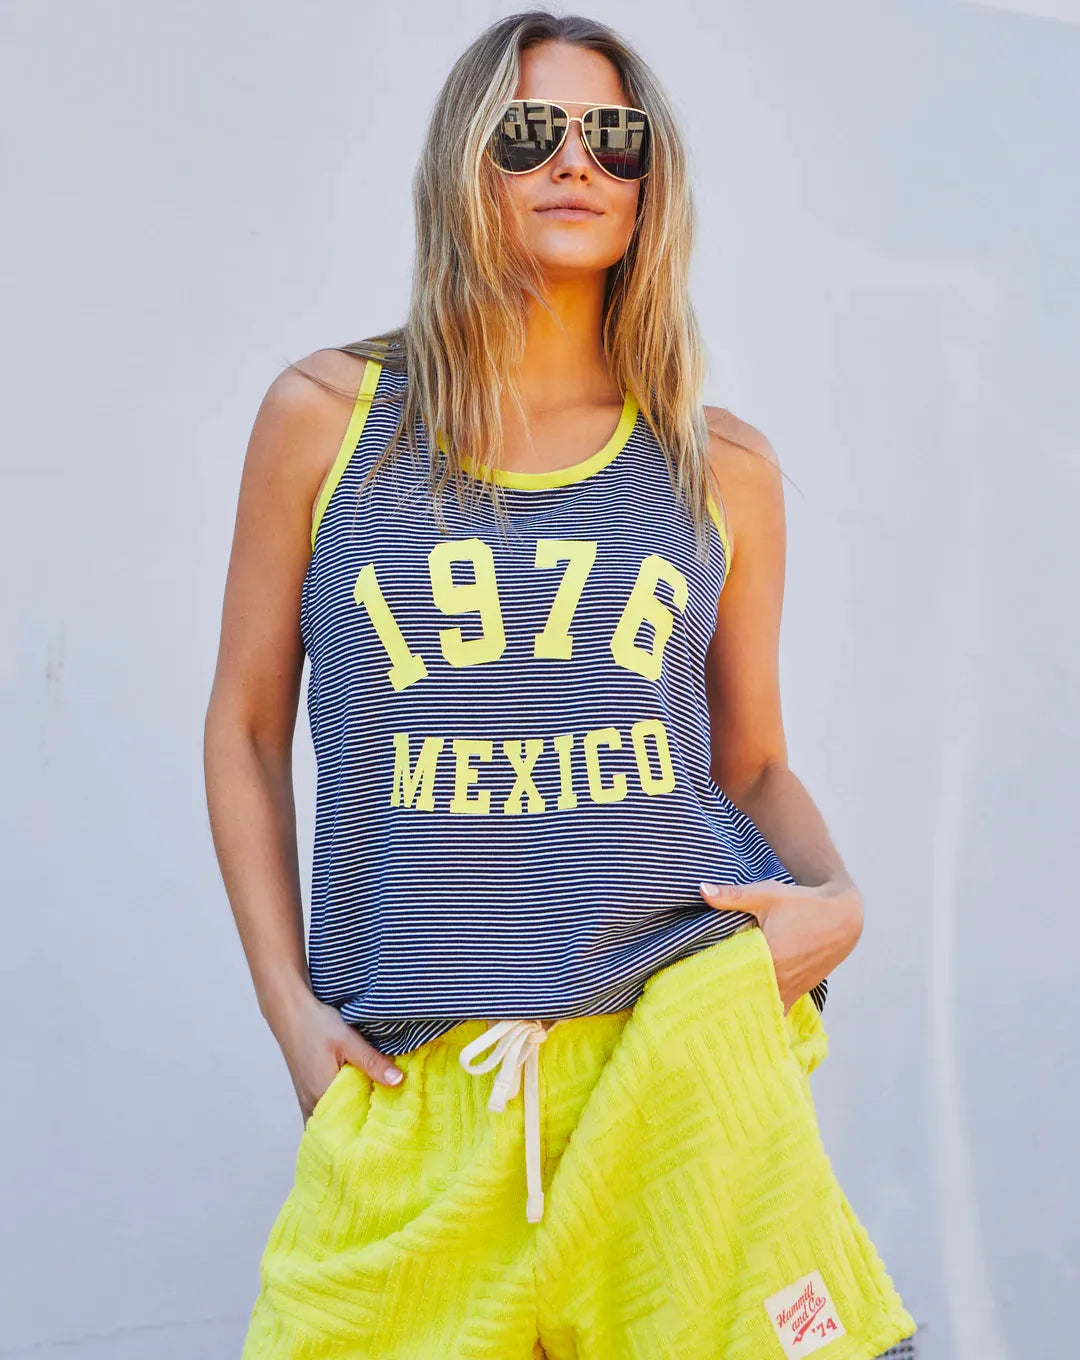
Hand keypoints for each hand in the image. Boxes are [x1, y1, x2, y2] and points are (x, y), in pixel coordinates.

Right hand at [270, 990, 405, 1123]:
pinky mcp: (306, 1091)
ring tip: (374, 1114)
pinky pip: (324, 1111)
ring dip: (349, 1118)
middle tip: (386, 1124)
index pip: (348, 1127)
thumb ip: (373, 1062)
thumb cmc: (316, 1024)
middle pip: (339, 1127)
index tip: (388, 1128)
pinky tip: (355, 1100)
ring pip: (330, 1120)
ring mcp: (306, 1099)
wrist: (289, 1011)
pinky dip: (339, 1110)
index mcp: (322, 1096)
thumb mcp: (348, 1041)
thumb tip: (399, 1081)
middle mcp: (311, 1104)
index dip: (367, 1129)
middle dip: (360, 1127)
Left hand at [699, 878, 863, 1013]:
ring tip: (718, 1012)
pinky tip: (746, 1014)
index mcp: (770, 958)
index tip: (691, 990)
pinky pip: (777, 1010)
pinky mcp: (799, 993)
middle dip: (723, 1003)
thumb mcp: (766, 895)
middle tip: (698, 1005)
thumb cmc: (802, 904)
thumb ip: (732, 896)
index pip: (732, 980)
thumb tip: (701, 890)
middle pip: (744, 1000)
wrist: (842, 917)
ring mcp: (791, 990)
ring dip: (743, 1010)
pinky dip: (762, 1013)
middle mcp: (781, 980)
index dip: (712, 987)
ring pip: (761, 1010)